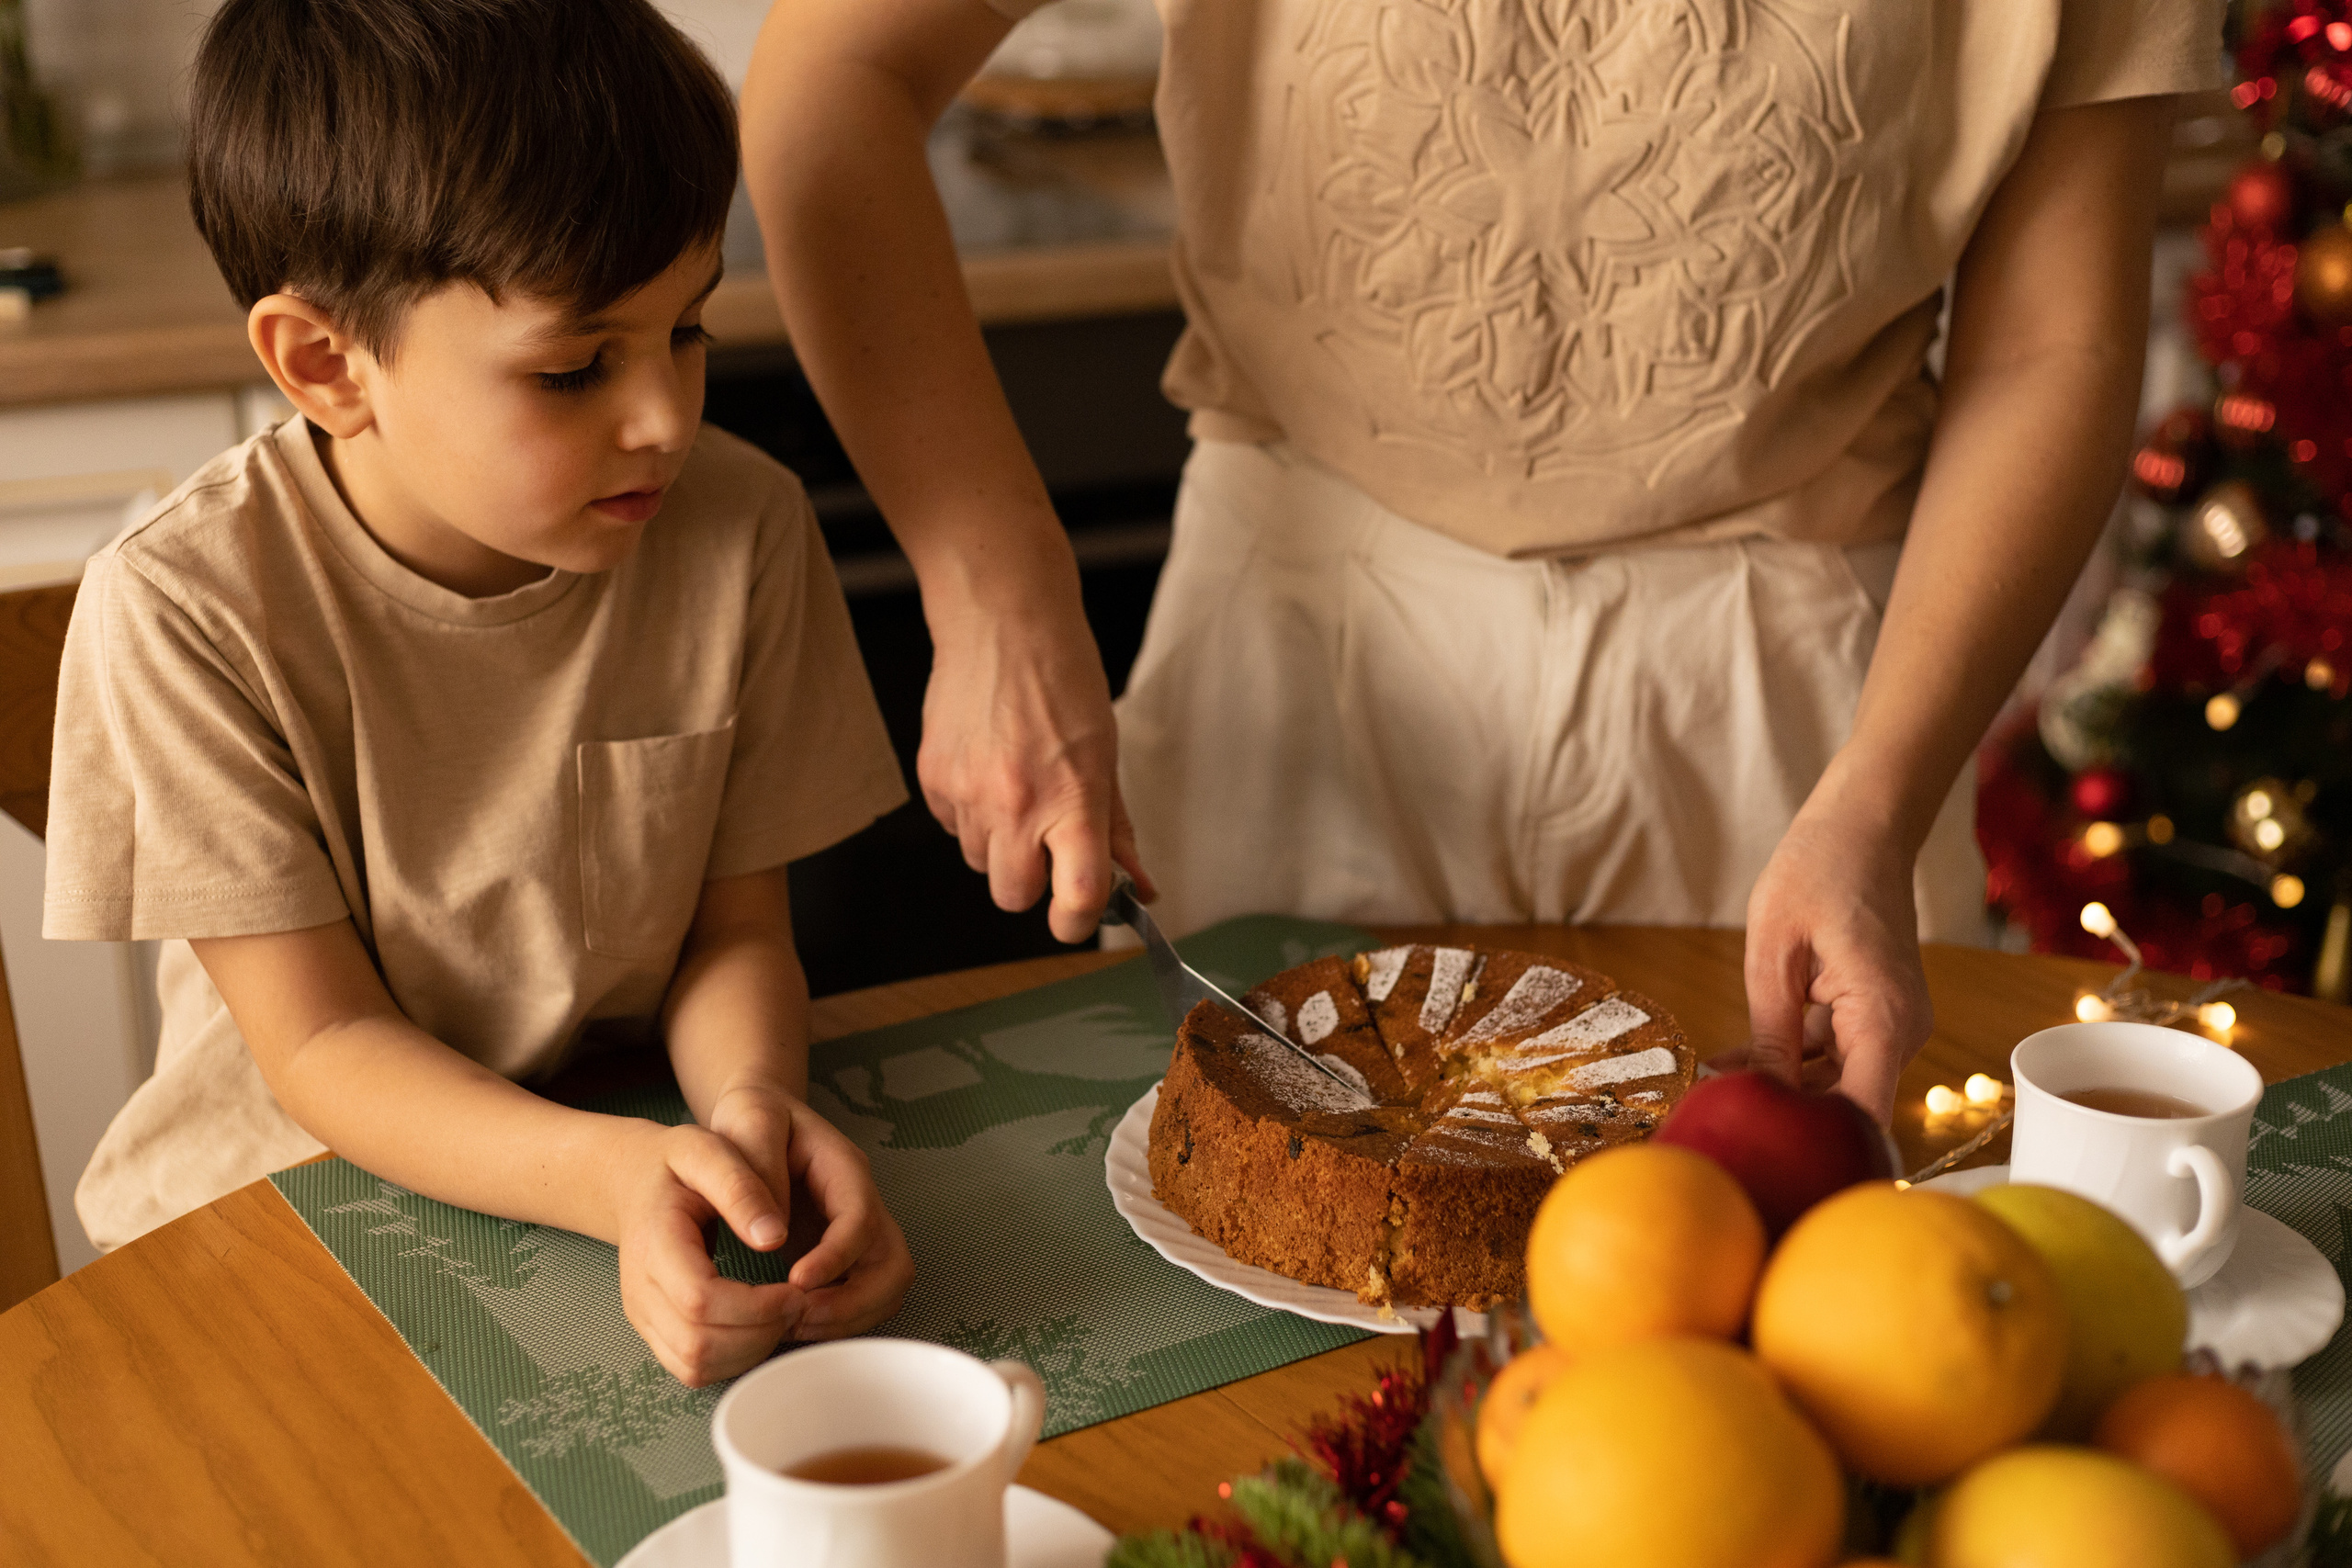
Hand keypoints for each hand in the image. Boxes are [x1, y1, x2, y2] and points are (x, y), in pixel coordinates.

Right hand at [612, 1119, 805, 1387]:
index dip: (755, 1307)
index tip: (795, 1289)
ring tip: (782, 1312)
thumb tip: (774, 1238)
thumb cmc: (673, 1165)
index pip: (701, 1300)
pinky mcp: (654, 1331)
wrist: (632, 1182)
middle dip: (760, 1333)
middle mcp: (639, 1290)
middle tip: (797, 1302)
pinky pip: (692, 1369)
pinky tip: (760, 1325)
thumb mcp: (706, 1151)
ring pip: (696, 1366)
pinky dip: (733, 1359)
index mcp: (654, 1244)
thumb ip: (740, 1188)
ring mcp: (643, 1316)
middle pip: (699, 1345)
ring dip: (750, 1350)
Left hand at [705, 1083, 915, 1338]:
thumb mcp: (749, 1122)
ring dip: (846, 1319)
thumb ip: (756, 1172)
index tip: (796, 1282)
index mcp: (845, 1170)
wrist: (758, 1120)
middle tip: (797, 1318)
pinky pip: (864, 1301)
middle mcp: (863, 1205)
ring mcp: (859, 1234)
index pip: (862, 1221)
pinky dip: (837, 1322)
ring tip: (791, 1326)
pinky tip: (794, 1323)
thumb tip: (768, 1236)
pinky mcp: (845, 1257)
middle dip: (853, 1303)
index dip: (837, 1257)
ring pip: (886, 1290)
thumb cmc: (753, 1118)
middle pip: (894, 1266)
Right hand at [919, 580, 1154, 942]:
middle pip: (1011, 897)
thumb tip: (1136, 886)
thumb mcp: (1106, 756)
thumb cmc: (1064, 680)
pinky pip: (951, 826)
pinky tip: (987, 769)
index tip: (1079, 915)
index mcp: (1072, 800)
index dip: (1078, 922)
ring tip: (1015, 787)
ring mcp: (967, 793)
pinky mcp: (933, 777)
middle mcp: (1015, 805)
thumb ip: (1116, 829)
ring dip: (998, 843)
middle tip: (1045, 845)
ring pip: (978, 861)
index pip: (1075, 897)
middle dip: (1029, 884)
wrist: (1002, 622)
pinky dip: (969, 813)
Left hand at [1742, 805, 1933, 1124]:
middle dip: (1787, 1117)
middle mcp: (1899, 1032)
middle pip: (1846, 1104)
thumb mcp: (1773, 954)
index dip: (1819, 1146)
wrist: (1862, 828)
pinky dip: (1793, 1060)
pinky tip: (1737, 1060)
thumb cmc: (1818, 873)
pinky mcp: (1877, 1016)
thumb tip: (1758, 1099)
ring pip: (1836, 1081)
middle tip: (1717, 1118)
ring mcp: (1892, 1025)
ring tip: (1714, 1082)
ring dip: (1781, 1087)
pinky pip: (1835, 1053)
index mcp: (1881, 1020)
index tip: (1768, 1159)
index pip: (1861, 1115)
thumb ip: (1771, 1034)